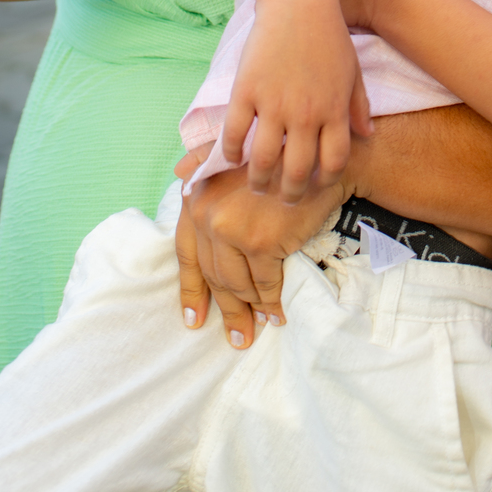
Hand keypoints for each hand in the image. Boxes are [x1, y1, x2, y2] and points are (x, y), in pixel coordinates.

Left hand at [174, 155, 349, 346]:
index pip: (186, 253)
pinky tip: (277, 314)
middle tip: (235, 336)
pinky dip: (271, 303)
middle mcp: (206, 213)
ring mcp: (232, 229)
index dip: (191, 290)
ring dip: (249, 309)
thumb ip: (201, 164)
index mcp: (195, 196)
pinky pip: (265, 284)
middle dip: (226, 309)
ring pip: (237, 283)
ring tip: (257, 326)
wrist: (314, 160)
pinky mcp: (260, 242)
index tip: (194, 319)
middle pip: (213, 274)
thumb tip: (177, 173)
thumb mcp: (230, 155)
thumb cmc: (274, 159)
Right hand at [222, 0, 370, 198]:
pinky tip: (231, 157)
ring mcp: (274, 103)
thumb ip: (359, 106)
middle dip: (291, 192)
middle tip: (284, 197)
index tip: (316, 186)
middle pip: (297, 170)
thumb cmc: (329, 35)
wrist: (299, 1)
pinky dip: (230, 151)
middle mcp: (306, 114)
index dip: (324, 182)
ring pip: (264, 160)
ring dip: (259, 180)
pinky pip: (235, 133)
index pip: (332, 162)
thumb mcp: (353, 71)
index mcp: (334, 111)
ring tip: (257, 185)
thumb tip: (367, 136)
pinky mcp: (246, 90)